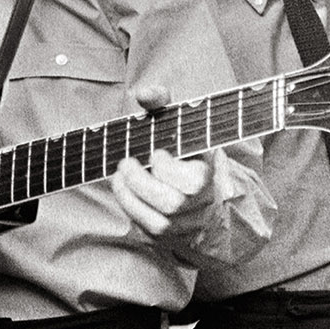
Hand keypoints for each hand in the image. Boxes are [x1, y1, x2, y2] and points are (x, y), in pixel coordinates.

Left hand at [114, 79, 216, 242]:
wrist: (195, 190)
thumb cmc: (181, 152)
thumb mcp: (175, 124)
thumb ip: (161, 104)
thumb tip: (144, 93)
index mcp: (209, 172)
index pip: (194, 180)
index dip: (168, 168)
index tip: (156, 152)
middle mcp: (202, 201)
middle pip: (173, 203)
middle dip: (141, 183)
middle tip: (126, 164)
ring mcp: (187, 222)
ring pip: (159, 219)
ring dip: (131, 196)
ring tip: (120, 176)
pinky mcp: (171, 235)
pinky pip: (148, 228)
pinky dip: (130, 207)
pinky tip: (122, 189)